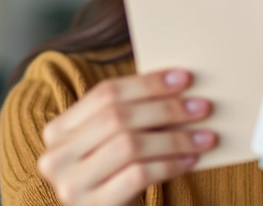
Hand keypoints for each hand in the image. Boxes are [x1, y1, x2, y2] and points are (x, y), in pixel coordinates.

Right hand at [37, 69, 216, 205]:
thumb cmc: (114, 178)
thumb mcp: (111, 145)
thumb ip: (129, 117)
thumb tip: (179, 87)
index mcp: (57, 130)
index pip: (105, 93)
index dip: (147, 83)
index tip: (185, 78)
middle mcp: (57, 156)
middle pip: (118, 117)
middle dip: (166, 109)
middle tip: (202, 107)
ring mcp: (71, 184)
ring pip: (130, 145)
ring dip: (174, 138)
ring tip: (205, 137)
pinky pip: (138, 175)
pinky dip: (169, 164)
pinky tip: (190, 161)